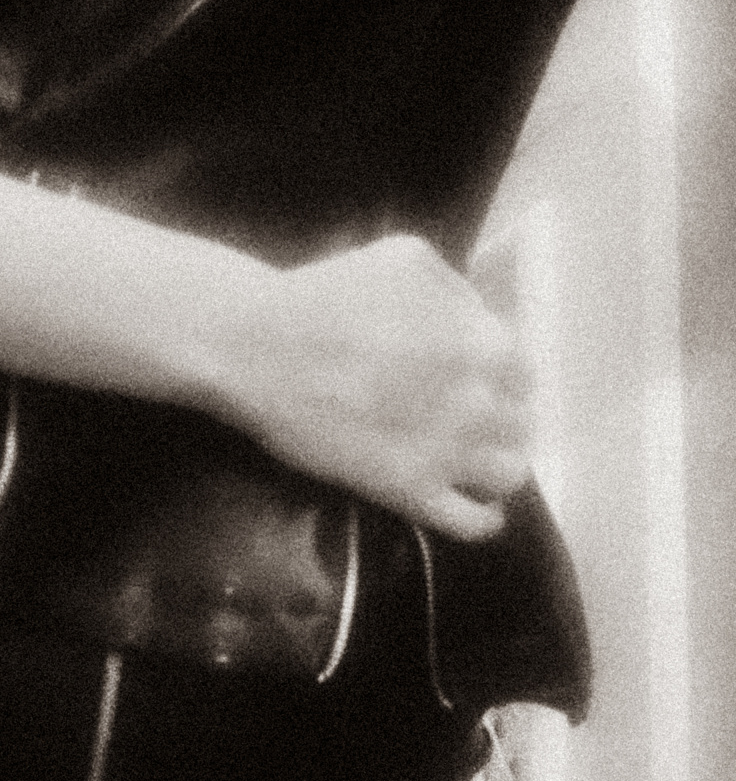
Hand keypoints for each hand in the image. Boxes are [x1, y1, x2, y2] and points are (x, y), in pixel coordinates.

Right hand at [223, 234, 531, 539]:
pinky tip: (476, 512)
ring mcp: (447, 452)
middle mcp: (479, 402)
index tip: (471, 383)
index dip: (496, 378)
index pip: (521, 373)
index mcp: (485, 343)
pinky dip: (482, 520)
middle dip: (498, 423)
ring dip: (496, 469)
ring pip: (509, 474)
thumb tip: (476, 319)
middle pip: (520, 424)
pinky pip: (470, 522)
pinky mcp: (409, 490)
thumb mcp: (408, 259)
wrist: (260, 349)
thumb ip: (458, 290)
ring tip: (472, 467)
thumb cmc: (326, 296)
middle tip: (463, 423)